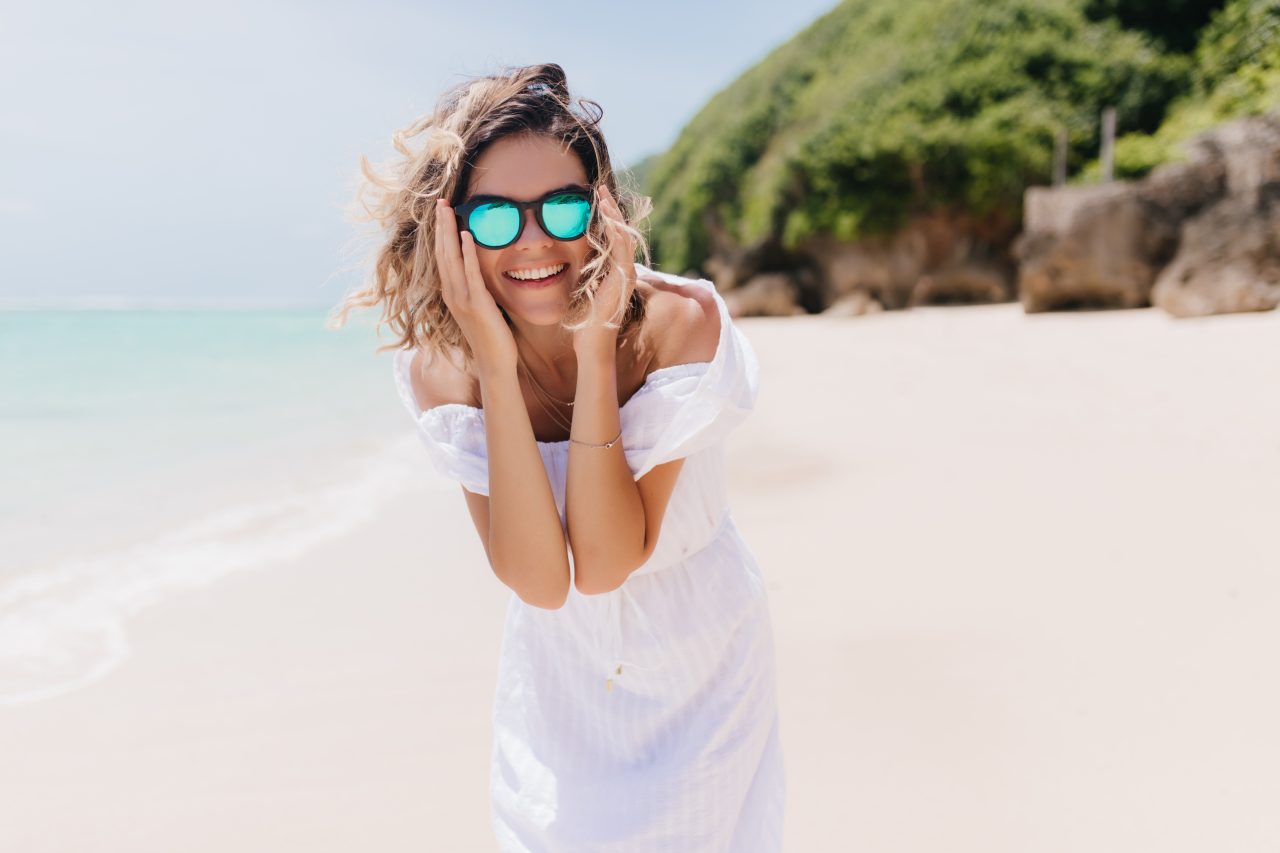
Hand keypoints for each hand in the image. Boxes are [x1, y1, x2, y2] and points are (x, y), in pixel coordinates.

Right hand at [435, 198, 517, 374]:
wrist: (495, 363)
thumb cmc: (491, 336)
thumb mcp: (480, 307)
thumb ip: (476, 287)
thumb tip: (480, 269)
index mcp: (451, 293)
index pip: (442, 257)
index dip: (440, 234)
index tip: (440, 212)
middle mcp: (452, 294)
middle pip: (442, 252)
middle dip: (440, 226)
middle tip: (440, 201)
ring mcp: (462, 299)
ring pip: (451, 258)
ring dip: (449, 232)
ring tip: (448, 209)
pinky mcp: (477, 304)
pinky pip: (470, 273)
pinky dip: (467, 253)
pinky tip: (465, 235)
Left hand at [573, 184, 635, 354]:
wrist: (592, 345)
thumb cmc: (584, 324)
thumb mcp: (580, 291)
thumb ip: (581, 275)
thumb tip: (567, 262)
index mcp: (614, 272)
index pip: (612, 236)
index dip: (605, 216)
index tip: (594, 199)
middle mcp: (624, 270)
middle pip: (621, 231)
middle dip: (610, 208)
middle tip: (600, 187)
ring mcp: (626, 274)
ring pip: (624, 235)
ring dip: (613, 213)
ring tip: (603, 194)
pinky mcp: (623, 278)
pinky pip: (622, 248)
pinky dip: (616, 230)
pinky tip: (608, 216)